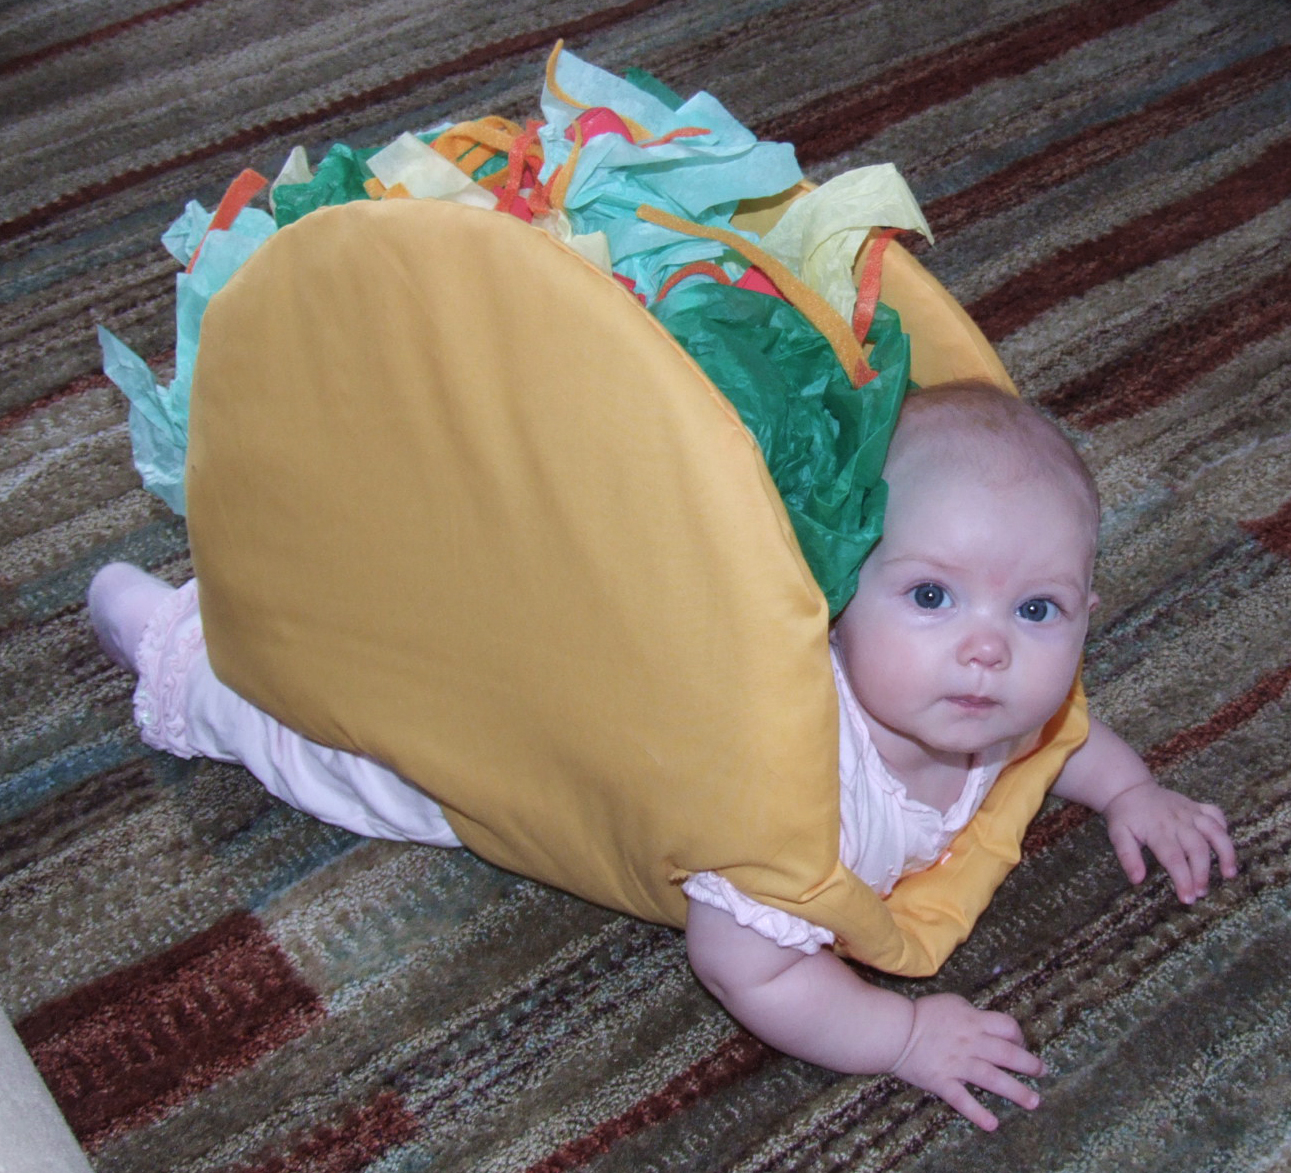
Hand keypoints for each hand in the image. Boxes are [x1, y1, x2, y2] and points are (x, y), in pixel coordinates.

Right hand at [890, 993, 1044, 1130]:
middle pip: (1007, 1053)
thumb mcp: (951, 1003)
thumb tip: (986, 1024)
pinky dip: (978, 1113)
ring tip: (1033, 1102)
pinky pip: (963, 1100)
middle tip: (1042, 1072)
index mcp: (973, 1021)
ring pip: (992, 1078)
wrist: (894, 1030)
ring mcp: (957, 1064)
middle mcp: (970, 1043)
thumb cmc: (922, 1013)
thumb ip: (972, 1014)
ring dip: (1016, 1091)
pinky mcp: (943, 1082)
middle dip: (1028, 1064)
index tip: (1021, 1044)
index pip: (1007, 1026)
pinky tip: (993, 1124)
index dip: (1019, 1036)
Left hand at [1102, 781, 1237, 902]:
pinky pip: (1216, 814)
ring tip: (1229, 874)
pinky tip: (1225, 846)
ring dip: (1225, 852)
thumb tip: (1137, 880)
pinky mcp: (1197, 806)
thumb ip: (1127, 857)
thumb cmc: (1124, 816)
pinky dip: (1224, 828)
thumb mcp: (1118, 835)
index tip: (1187, 898)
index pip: (1174, 858)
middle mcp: (1178, 820)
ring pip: (1214, 831)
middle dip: (1202, 873)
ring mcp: (1190, 812)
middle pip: (1197, 849)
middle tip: (1201, 893)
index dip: (1183, 880)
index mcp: (1157, 830)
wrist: (1129, 789)